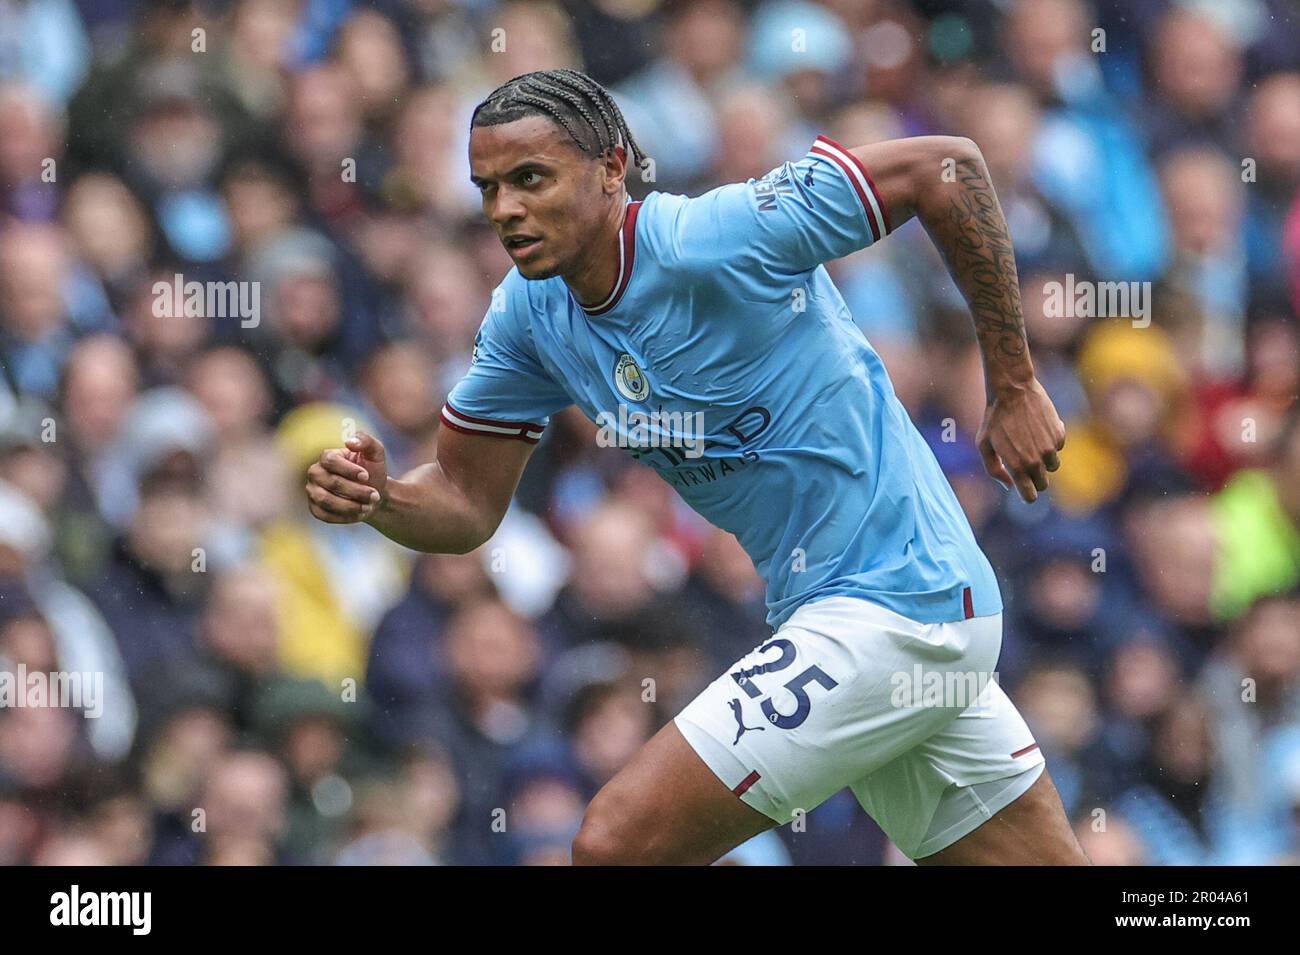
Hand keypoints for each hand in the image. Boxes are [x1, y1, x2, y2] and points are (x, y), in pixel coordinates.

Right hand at [305, 431, 388, 523]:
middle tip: (374, 495)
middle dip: (355, 491)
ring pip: (326, 500)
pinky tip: (359, 513)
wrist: (375, 495)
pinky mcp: (316, 509)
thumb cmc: (373, 471)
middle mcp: (315, 473)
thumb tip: (349, 441)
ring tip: (368, 506)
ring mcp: (313, 491)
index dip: (348, 469)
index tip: (366, 476)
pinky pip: (325, 515)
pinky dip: (345, 516)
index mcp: (327, 457)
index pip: (330, 460)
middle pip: (330, 482)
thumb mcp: (375, 454)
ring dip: (350, 505)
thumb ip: (366, 441)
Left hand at [976, 378, 1065, 502]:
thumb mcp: (984, 445)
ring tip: (1029, 443)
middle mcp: (1036, 461)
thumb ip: (994, 469)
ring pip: (1052, 467)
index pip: (1030, 497)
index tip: (1025, 490)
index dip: (1027, 495)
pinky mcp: (1059, 434)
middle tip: (1023, 462)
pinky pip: (1057, 448)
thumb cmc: (994, 418)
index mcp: (1017, 467)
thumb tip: (1010, 486)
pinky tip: (1037, 429)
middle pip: (1043, 484)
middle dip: (1034, 478)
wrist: (1012, 390)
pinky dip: (1050, 443)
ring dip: (1043, 461)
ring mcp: (1050, 448)